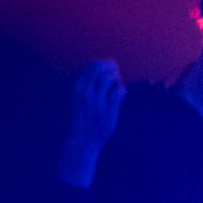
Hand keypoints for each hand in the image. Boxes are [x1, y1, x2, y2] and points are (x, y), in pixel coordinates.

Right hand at [58, 60, 126, 185]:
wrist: (84, 138)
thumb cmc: (84, 117)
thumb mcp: (82, 97)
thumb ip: (92, 85)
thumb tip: (107, 71)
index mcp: (80, 87)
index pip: (93, 65)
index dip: (104, 64)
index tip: (110, 68)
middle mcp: (87, 91)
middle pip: (102, 68)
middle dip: (112, 67)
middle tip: (117, 72)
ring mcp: (98, 100)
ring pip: (111, 78)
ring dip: (117, 79)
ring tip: (118, 85)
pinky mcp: (109, 109)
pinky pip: (119, 91)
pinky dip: (122, 89)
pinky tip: (122, 92)